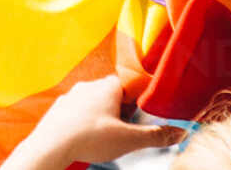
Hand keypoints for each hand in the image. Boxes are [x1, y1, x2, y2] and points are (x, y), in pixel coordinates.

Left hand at [1, 77, 184, 169]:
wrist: (51, 145)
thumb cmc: (88, 138)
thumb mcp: (129, 139)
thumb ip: (156, 135)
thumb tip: (179, 133)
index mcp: (107, 87)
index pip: (129, 85)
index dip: (138, 101)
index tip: (142, 116)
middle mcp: (88, 86)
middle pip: (112, 94)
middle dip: (121, 111)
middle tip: (126, 130)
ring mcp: (71, 96)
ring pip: (94, 103)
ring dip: (103, 116)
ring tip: (106, 136)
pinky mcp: (59, 109)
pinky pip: (78, 112)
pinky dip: (85, 122)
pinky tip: (87, 136)